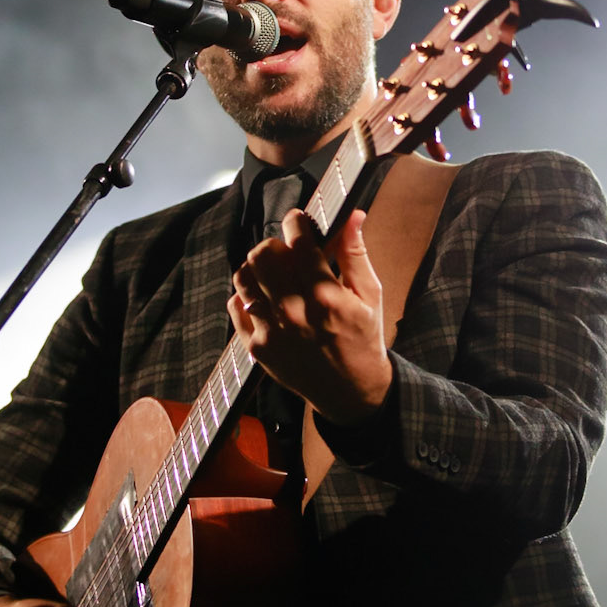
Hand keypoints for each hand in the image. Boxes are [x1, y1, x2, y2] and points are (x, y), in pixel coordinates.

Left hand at [228, 207, 392, 426]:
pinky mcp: (257, 347)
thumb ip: (356, 253)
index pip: (298, 242)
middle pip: (262, 255)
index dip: (296, 223)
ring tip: (276, 276)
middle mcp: (294, 313)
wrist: (350, 391)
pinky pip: (236, 306)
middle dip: (275, 245)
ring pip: (243, 277)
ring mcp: (271, 331)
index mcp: (326, 296)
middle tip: (288, 253)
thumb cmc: (363, 338)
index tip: (299, 222)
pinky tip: (267, 300)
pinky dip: (247, 297)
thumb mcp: (370, 295)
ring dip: (258, 269)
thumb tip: (352, 215)